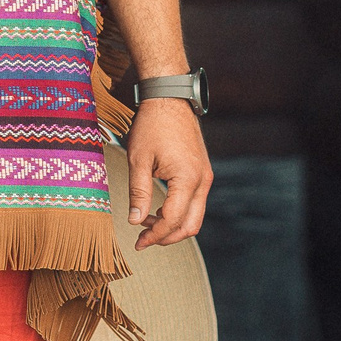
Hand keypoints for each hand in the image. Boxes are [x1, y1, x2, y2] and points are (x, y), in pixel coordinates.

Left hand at [125, 97, 211, 248]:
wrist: (169, 98)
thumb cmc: (152, 125)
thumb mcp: (139, 159)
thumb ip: (138, 193)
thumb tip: (134, 221)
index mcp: (187, 178)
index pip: (173, 220)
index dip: (155, 235)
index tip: (138, 242)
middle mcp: (202, 180)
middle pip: (190, 225)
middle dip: (167, 237)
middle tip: (143, 239)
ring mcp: (205, 176)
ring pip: (195, 216)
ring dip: (173, 225)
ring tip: (147, 223)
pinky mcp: (202, 171)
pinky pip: (195, 202)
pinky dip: (179, 212)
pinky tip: (158, 209)